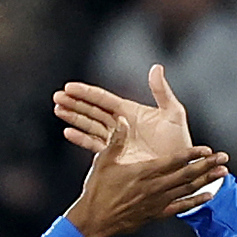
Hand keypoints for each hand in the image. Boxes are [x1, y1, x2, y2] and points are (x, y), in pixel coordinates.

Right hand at [54, 64, 195, 165]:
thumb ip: (162, 92)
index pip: (103, 99)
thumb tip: (156, 67)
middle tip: (57, 97)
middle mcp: (121, 124)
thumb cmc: (179, 141)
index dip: (86, 93)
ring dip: (74, 118)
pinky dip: (82, 139)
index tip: (69, 87)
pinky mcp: (116, 156)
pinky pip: (95, 145)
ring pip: (90, 125)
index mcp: (130, 112)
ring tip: (58, 110)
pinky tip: (68, 132)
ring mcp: (117, 140)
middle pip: (92, 110)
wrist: (180, 169)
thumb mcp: (173, 114)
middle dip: (75, 103)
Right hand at [64, 117, 227, 236]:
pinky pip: (180, 207)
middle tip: (224, 158)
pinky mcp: (156, 214)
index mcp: (144, 172)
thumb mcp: (103, 161)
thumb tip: (123, 120)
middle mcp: (155, 187)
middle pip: (188, 175)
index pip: (174, 161)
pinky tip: (208, 196)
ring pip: (188, 190)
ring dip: (207, 181)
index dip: (192, 155)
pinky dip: (196, 201)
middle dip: (208, 166)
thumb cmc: (97, 190)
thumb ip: (116, 140)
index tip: (207, 149)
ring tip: (223, 174)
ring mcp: (158, 202)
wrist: (95, 220)